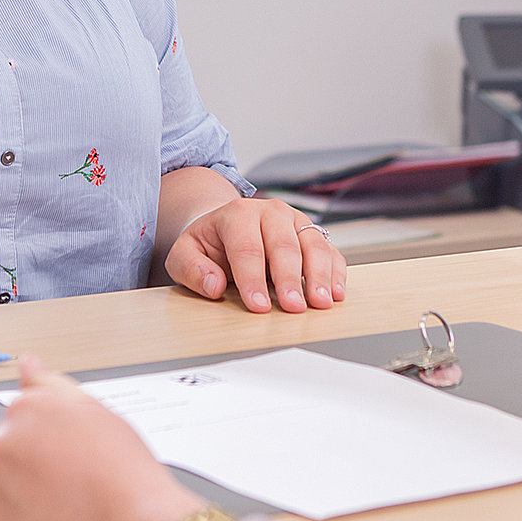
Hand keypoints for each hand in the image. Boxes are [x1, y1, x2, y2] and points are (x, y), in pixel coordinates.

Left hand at [0, 356, 204, 520]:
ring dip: (20, 501)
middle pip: (6, 455)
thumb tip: (26, 363)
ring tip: (64, 515)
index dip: (53, 443)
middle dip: (30, 470)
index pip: (23, 420)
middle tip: (72, 489)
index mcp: (25, 410)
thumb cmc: (125, 475)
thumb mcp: (98, 412)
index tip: (74, 460)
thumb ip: (52, 385)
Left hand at [167, 197, 347, 312]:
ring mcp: (296, 221)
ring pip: (313, 245)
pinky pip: (330, 250)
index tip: (258, 306)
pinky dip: (336, 271)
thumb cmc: (209, 245)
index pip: (247, 248)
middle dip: (289, 279)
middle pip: (284, 246)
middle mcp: (271, 212)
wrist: (228, 227)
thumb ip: (191, 269)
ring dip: (319, 275)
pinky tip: (336, 292)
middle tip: (293, 307)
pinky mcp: (313, 233)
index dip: (253, 279)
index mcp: (237, 214)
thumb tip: (212, 285)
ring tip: (321, 302)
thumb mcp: (185, 254)